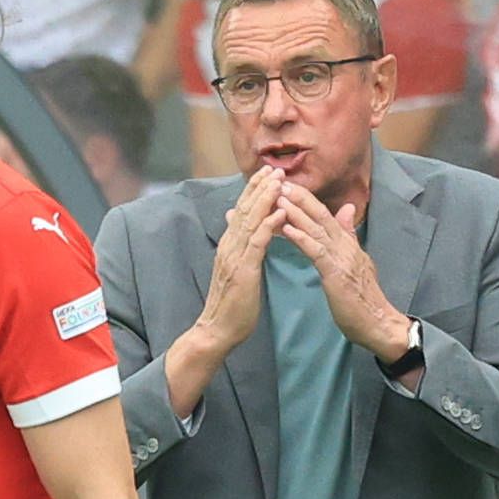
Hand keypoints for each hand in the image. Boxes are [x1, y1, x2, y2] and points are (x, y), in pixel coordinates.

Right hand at [190, 166, 286, 361]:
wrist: (218, 329)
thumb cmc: (232, 304)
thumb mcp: (236, 270)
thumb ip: (239, 249)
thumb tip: (240, 230)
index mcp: (230, 245)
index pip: (241, 210)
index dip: (254, 190)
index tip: (268, 174)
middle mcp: (230, 245)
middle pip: (244, 209)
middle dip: (260, 187)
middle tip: (276, 169)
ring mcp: (235, 256)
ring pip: (250, 221)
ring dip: (266, 199)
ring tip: (280, 181)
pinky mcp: (243, 270)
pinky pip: (257, 243)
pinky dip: (269, 225)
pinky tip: (280, 212)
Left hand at [271, 179, 414, 360]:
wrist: (378, 323)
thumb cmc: (363, 300)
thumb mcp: (356, 261)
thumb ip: (349, 236)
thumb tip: (347, 210)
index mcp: (347, 243)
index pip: (325, 215)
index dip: (306, 199)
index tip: (287, 186)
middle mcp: (345, 245)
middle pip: (320, 214)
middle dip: (299, 197)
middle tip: (278, 181)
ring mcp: (342, 257)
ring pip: (317, 228)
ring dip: (295, 212)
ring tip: (277, 197)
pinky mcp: (336, 272)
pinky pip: (316, 251)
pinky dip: (301, 237)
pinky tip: (286, 227)